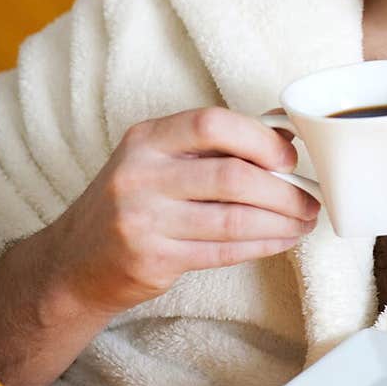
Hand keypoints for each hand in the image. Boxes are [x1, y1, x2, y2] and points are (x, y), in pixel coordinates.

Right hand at [43, 106, 319, 319]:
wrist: (75, 262)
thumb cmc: (134, 202)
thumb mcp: (158, 160)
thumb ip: (212, 146)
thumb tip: (284, 135)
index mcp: (146, 139)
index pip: (211, 123)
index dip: (260, 139)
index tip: (290, 158)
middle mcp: (140, 175)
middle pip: (231, 176)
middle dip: (283, 190)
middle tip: (311, 198)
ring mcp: (144, 220)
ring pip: (233, 218)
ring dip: (281, 221)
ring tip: (305, 221)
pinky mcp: (153, 259)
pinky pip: (224, 251)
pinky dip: (263, 245)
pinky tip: (282, 240)